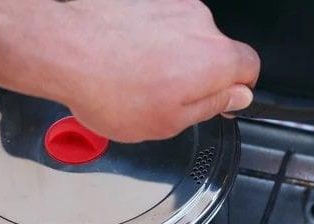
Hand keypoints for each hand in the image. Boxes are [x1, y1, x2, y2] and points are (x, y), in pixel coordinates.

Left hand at [13, 0, 259, 141]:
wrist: (63, 50)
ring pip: (187, 37)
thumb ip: (212, 106)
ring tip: (139, 82)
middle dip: (200, 75)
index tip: (220, 102)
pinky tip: (126, 63)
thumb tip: (237, 97)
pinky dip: (151, 42)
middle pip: (218, 51)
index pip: (250, 67)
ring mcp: (172, 6)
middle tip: (168, 100)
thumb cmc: (110, 89)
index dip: (237, 90)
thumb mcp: (170, 122)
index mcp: (215, 58)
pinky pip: (161, 24)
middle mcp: (200, 23)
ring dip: (173, 58)